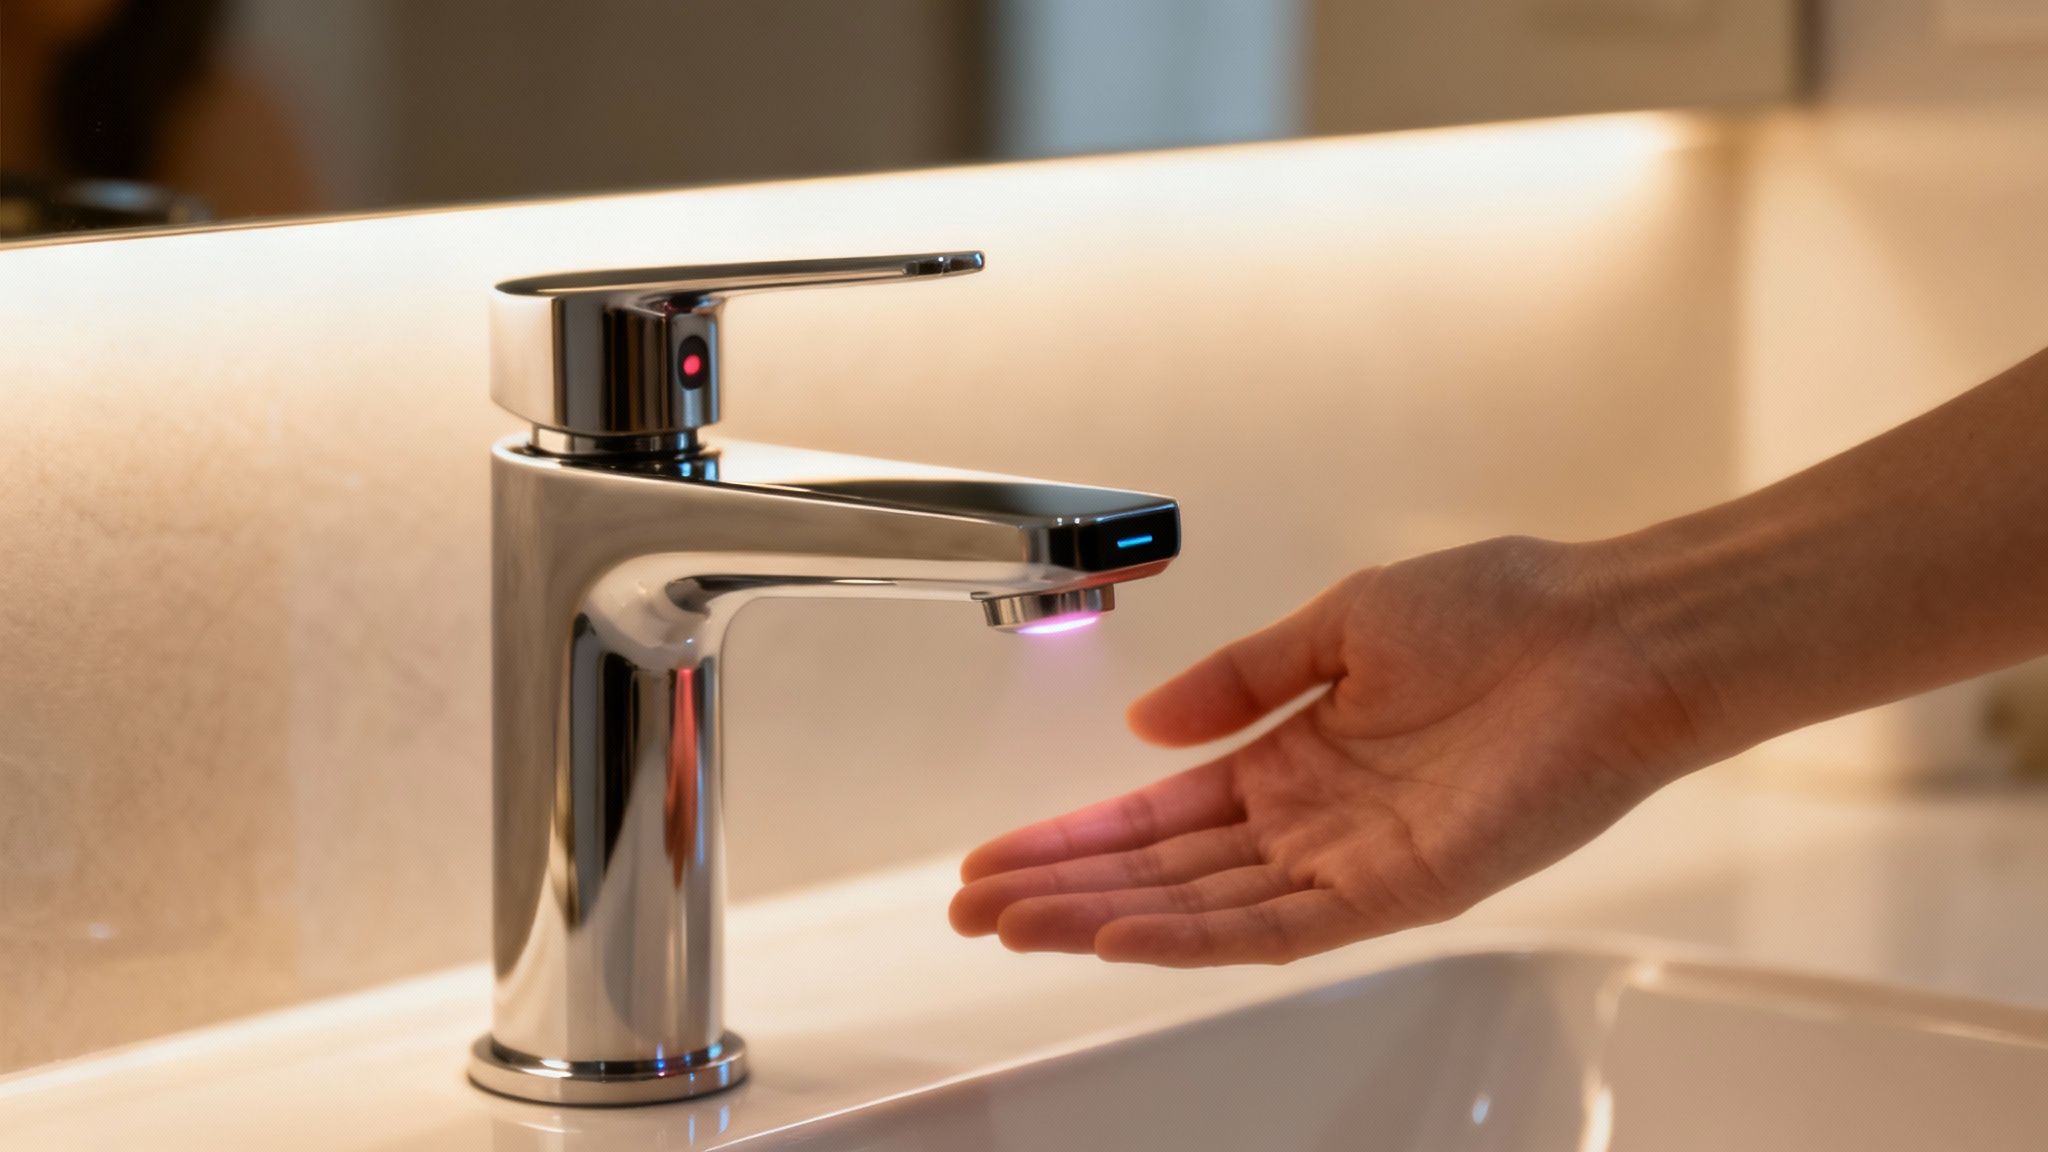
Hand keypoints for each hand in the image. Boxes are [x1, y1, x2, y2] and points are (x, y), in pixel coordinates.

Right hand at [949, 537, 1702, 966]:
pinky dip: (1197, 938)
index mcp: (1295, 758)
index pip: (1159, 814)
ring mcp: (1353, 861)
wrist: (1609, 633)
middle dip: (1062, 888)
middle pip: (1163, 871)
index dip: (1075, 833)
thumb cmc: (1506, 613)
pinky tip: (1121, 937)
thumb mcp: (1341, 624)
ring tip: (1015, 925)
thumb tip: (1148, 724)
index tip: (999, 851)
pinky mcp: (1401, 888)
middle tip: (973, 906)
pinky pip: (1282, 928)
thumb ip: (1239, 680)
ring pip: (1203, 909)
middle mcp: (1315, 821)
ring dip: (1103, 918)